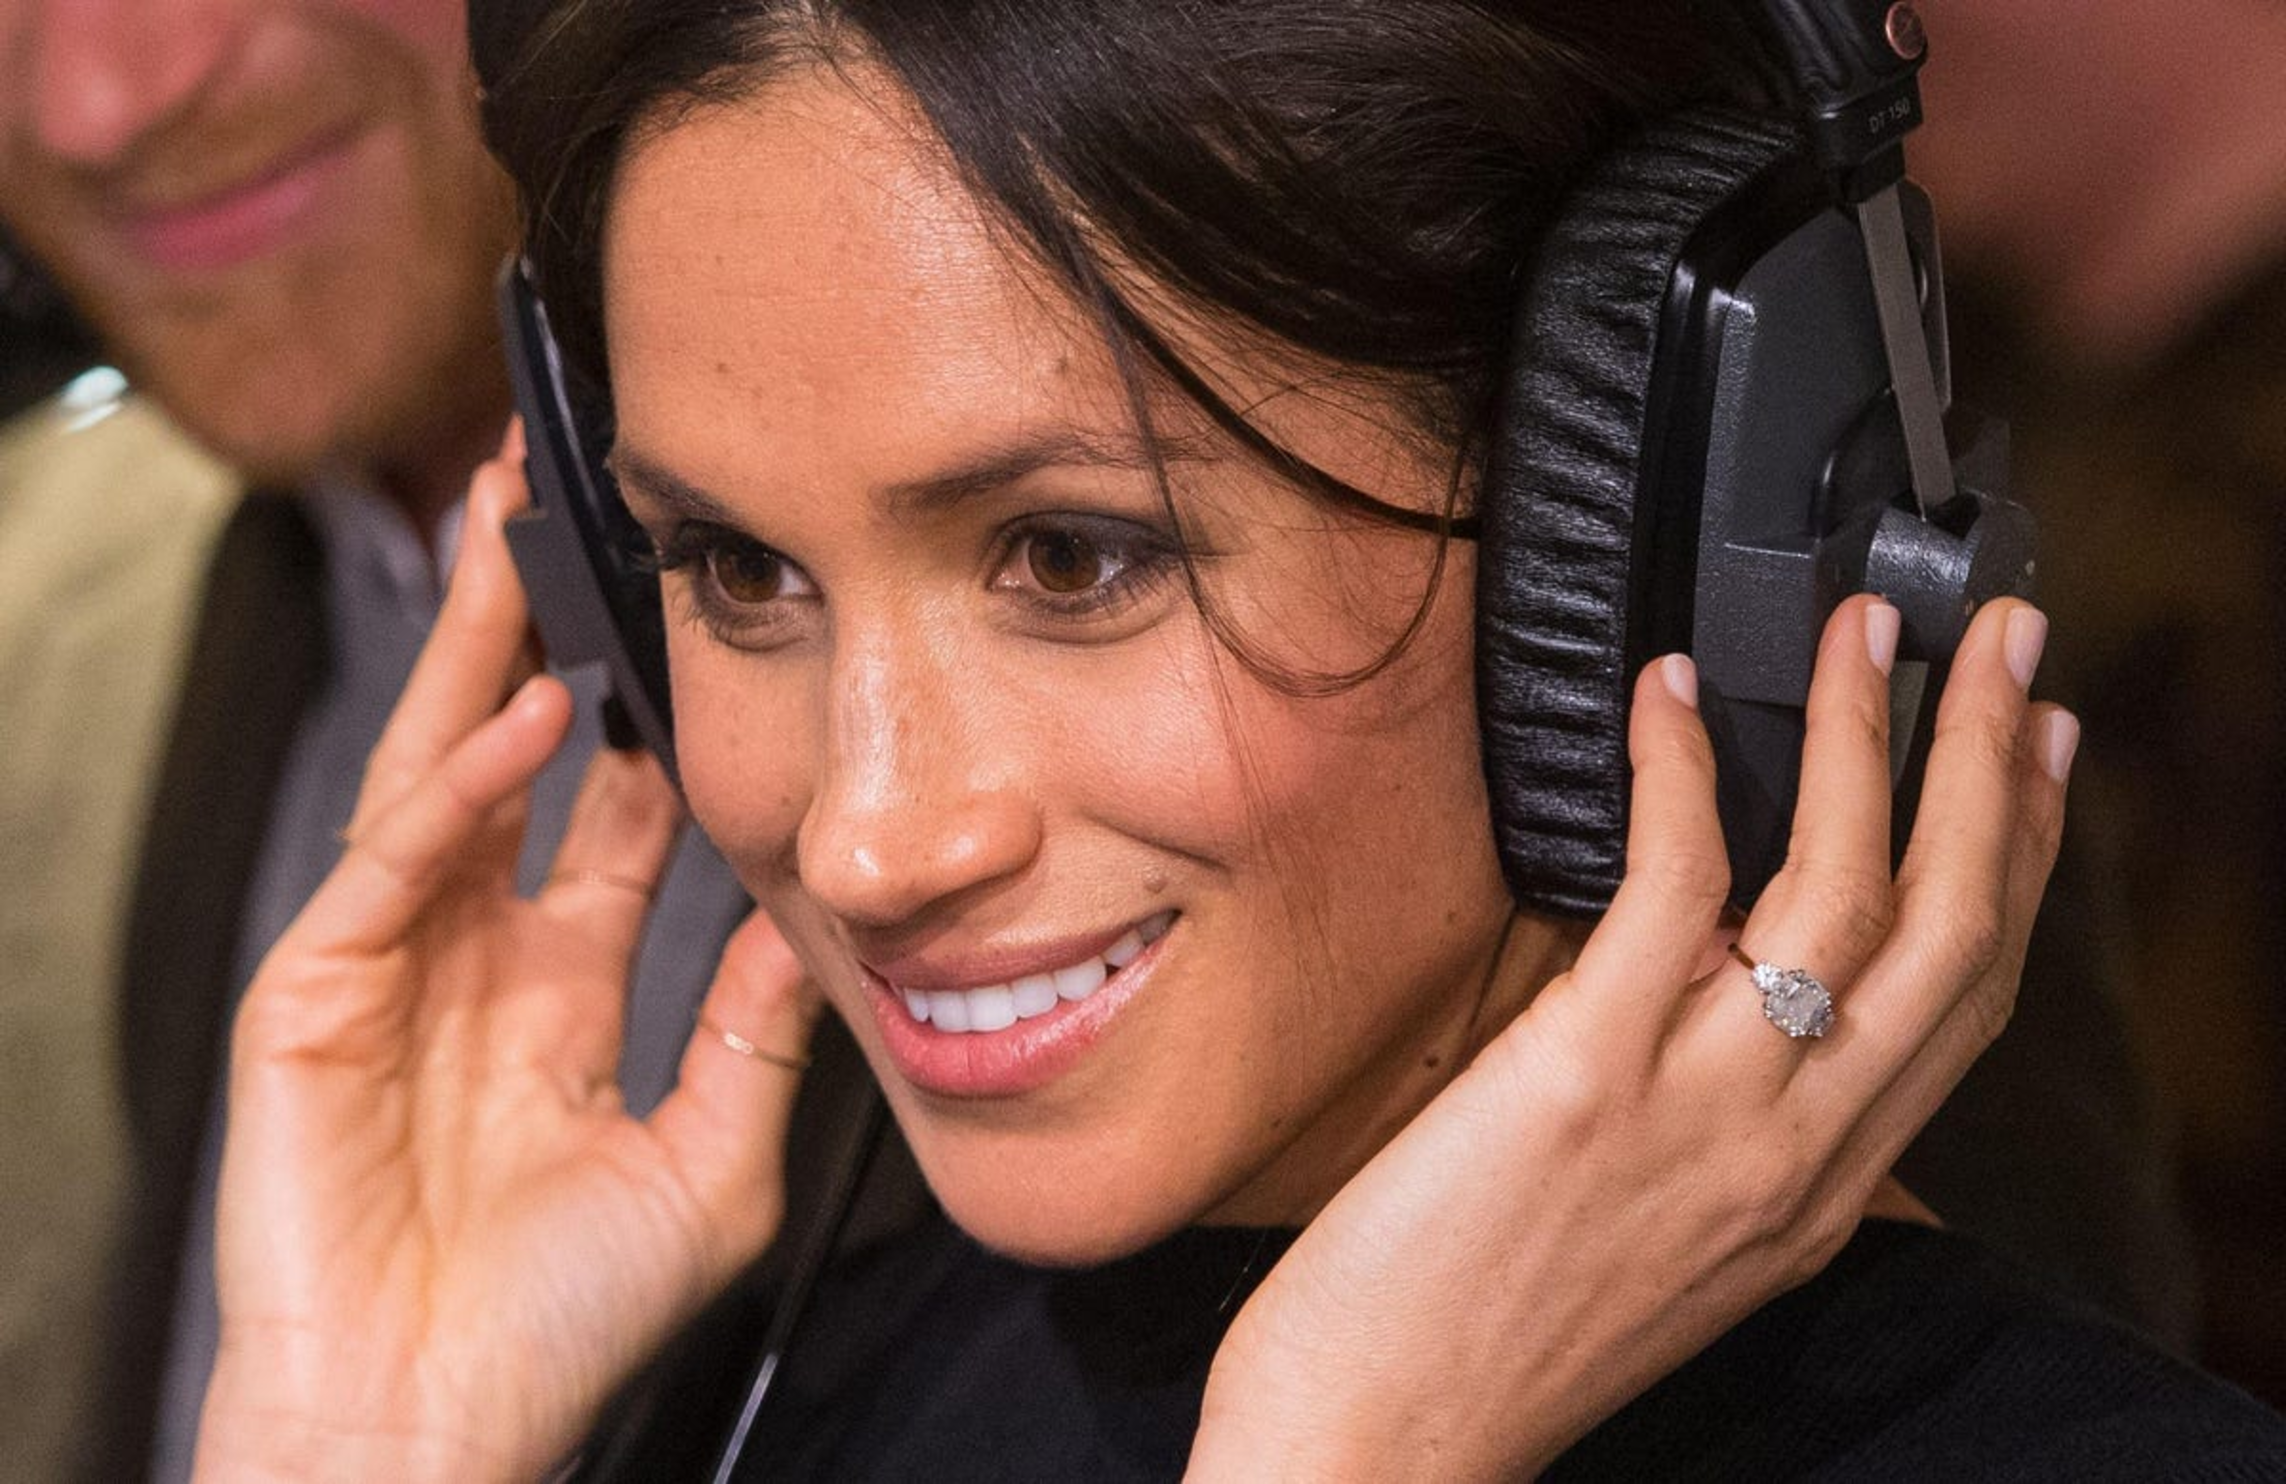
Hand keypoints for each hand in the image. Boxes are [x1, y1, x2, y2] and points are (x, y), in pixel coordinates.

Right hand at [193, 437, 815, 1482]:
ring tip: (512, 524)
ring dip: (475, 649)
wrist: (441, 1432)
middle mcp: (475, 956)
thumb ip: (758, 1036)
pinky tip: (524, 714)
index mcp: (561, 987)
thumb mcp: (709, 1161)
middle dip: (533, 630)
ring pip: (434, 769)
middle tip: (569, 505)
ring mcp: (390, 968)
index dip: (638, 713)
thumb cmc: (563, 1325)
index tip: (689, 618)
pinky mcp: (315, 1000)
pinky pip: (392, 864)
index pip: (605, 811)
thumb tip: (820, 921)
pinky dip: (457, 789)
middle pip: (508, 754)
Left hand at [1191, 595, 2072, 1479]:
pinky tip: (1676, 696)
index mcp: (1820, 1187)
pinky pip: (1675, 885)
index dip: (2026, 861)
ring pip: (1850, 893)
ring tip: (1863, 628)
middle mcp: (1796, 1149)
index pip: (1969, 999)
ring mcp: (1705, 1108)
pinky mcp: (1590, 1071)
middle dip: (1998, 766)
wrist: (1383, 1435)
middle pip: (1955, 927)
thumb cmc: (1492, 1332)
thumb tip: (1729, 992)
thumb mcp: (1669, 1243)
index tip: (2043, 758)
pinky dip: (1684, 773)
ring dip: (1875, 739)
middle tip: (2005, 642)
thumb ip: (1731, 1130)